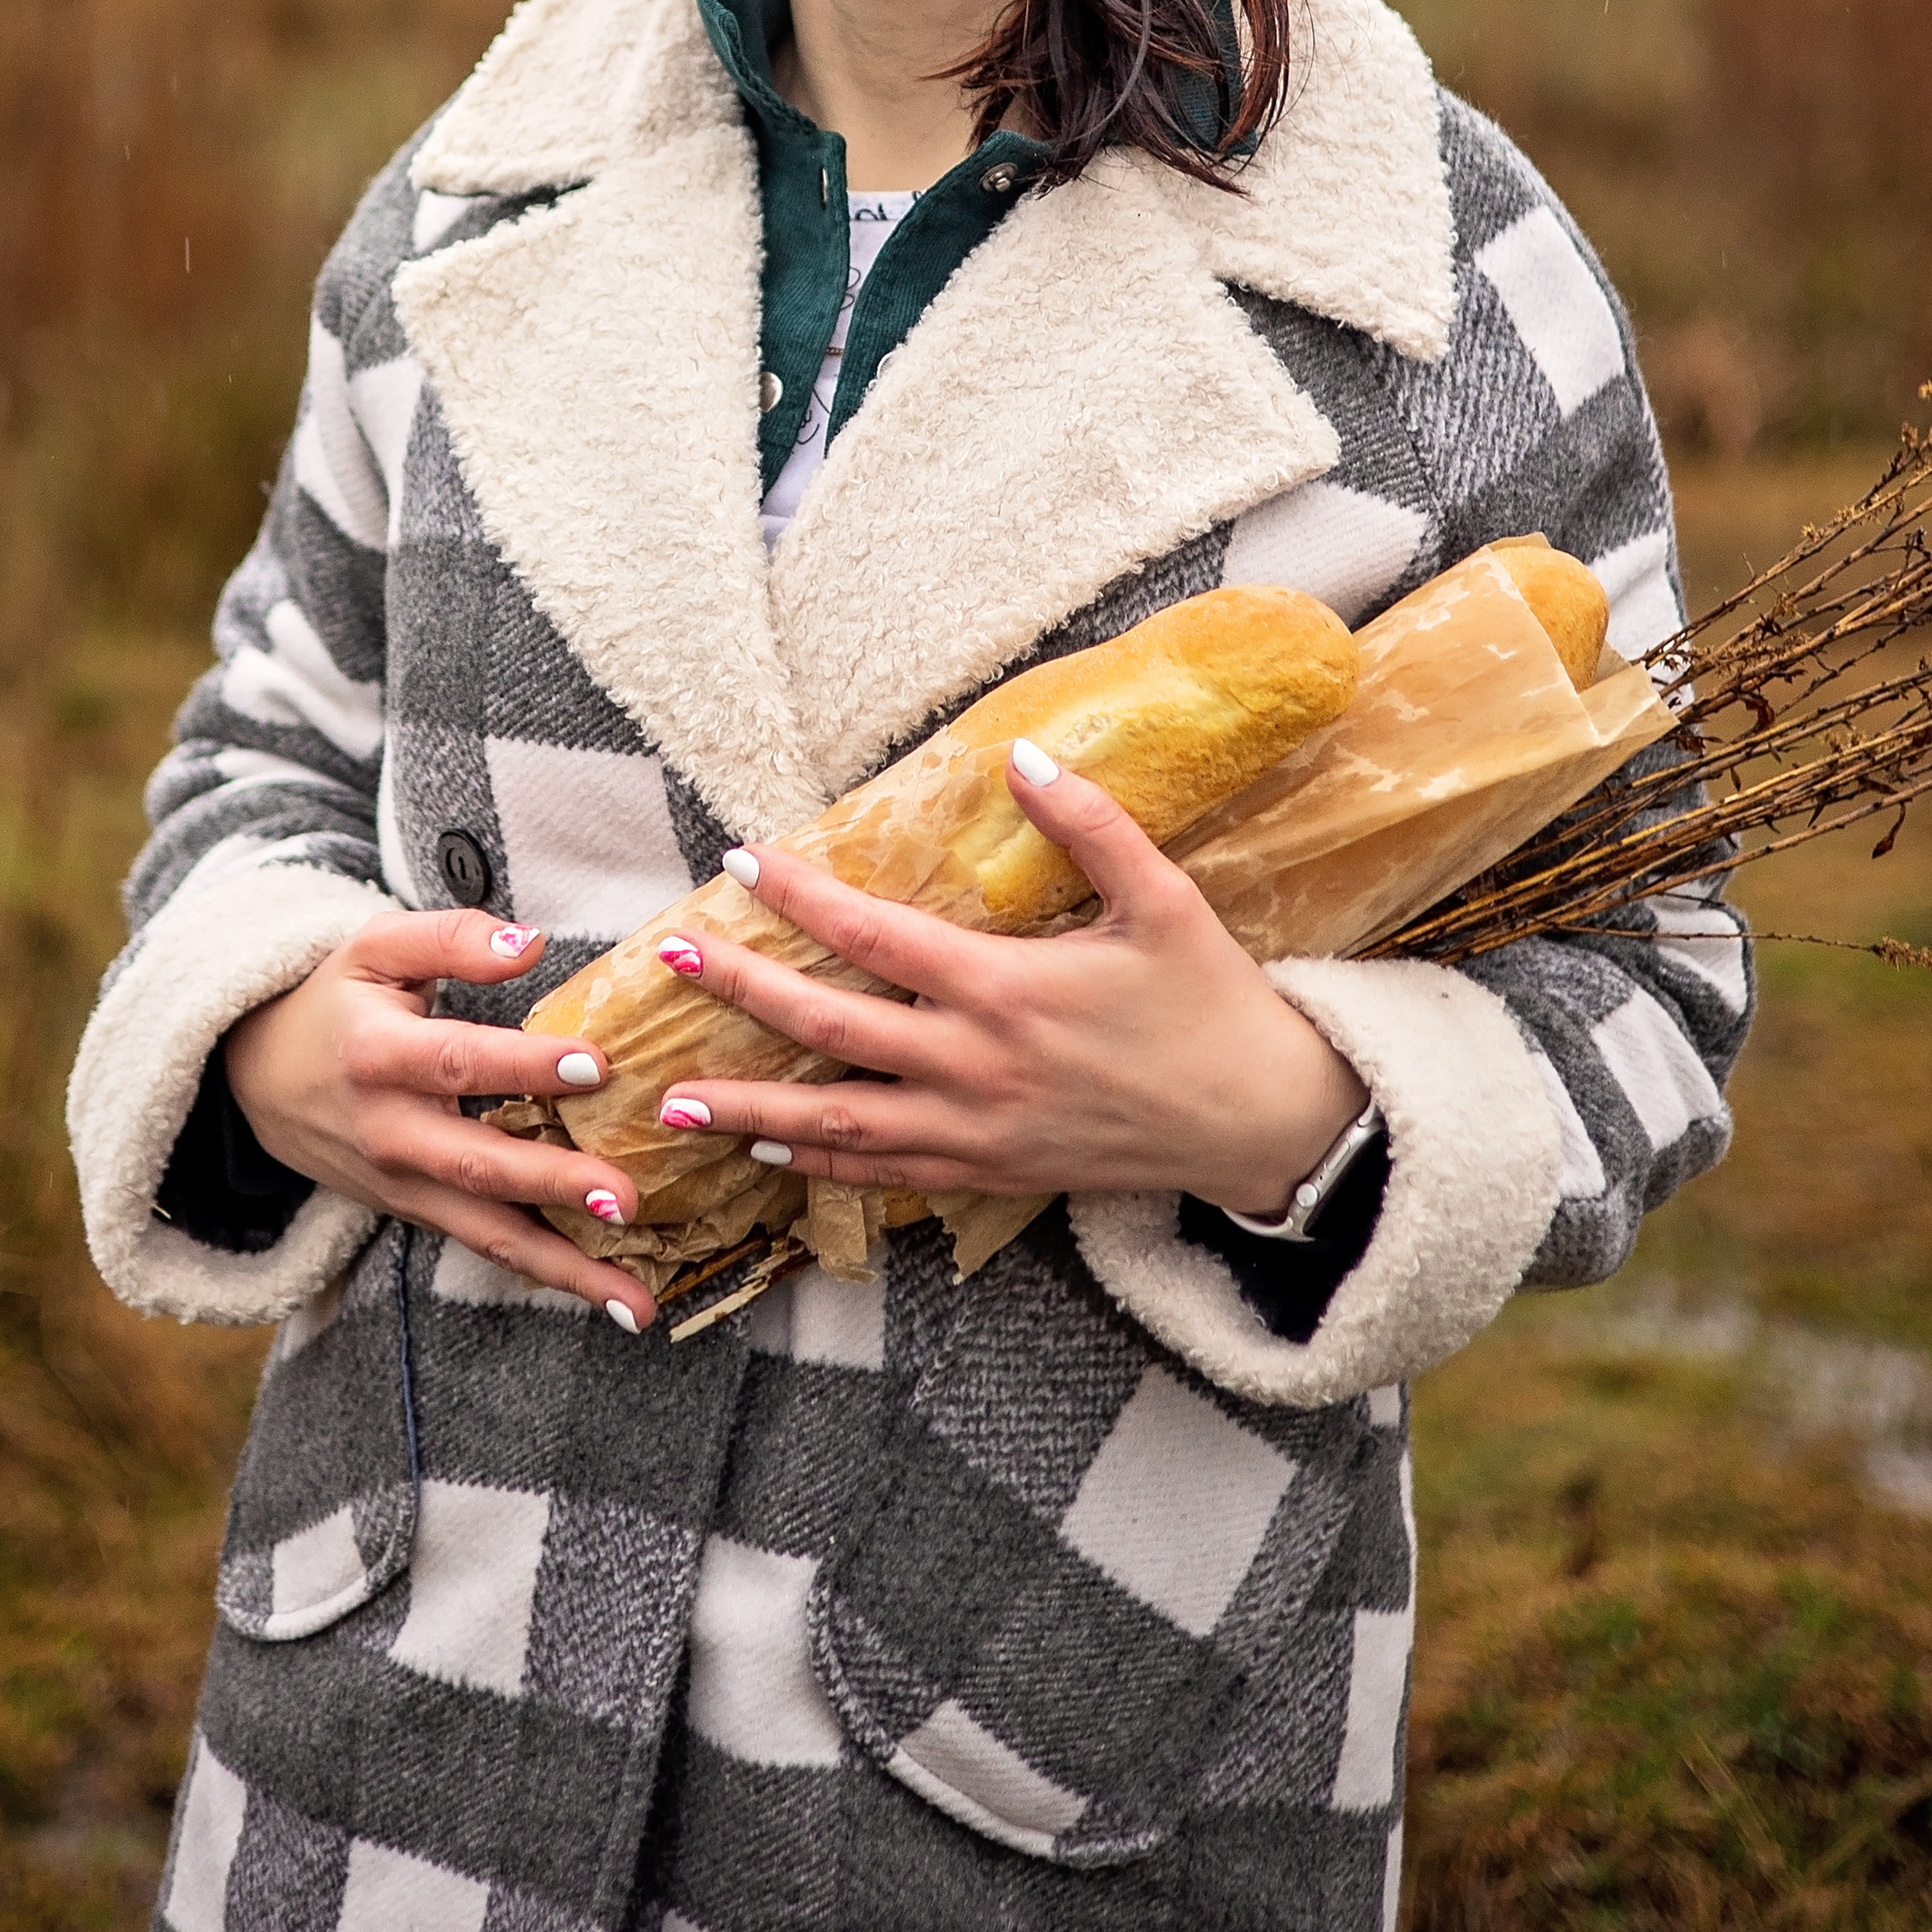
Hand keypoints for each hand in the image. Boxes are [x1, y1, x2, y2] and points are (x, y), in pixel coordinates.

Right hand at [224, 908, 658, 1328]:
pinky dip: (547, 1275)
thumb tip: (529, 941)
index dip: (523, 1065)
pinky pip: (485, 1247)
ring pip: (487, 1233)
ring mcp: (402, 1186)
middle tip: (629, 1197)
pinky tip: (609, 1295)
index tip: (596, 1064)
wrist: (258, 1080)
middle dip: (553, 1186)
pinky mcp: (417, 1214)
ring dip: (566, 1269)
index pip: (456, 1061)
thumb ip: (452, 938)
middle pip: (476, 1165)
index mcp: (378, 1056)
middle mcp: (389, 1132)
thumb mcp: (377, 948)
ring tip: (637, 1298)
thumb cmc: (336, 1001)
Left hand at [649, 745, 1368, 1218]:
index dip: (800, 898)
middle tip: (671, 965)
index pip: (874, 937)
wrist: (1260, 1123)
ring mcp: (975, 1131)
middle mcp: (974, 1066)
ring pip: (837, 1123)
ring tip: (674, 1100)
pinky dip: (819, 1164)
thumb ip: (1092, 826)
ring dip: (752, 1109)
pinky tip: (769, 1152)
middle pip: (830, 1030)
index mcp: (1006, 990)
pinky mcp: (988, 1174)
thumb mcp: (1164, 902)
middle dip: (744, 996)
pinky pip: (884, 1174)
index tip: (742, 862)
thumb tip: (1021, 758)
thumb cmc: (1213, 1005)